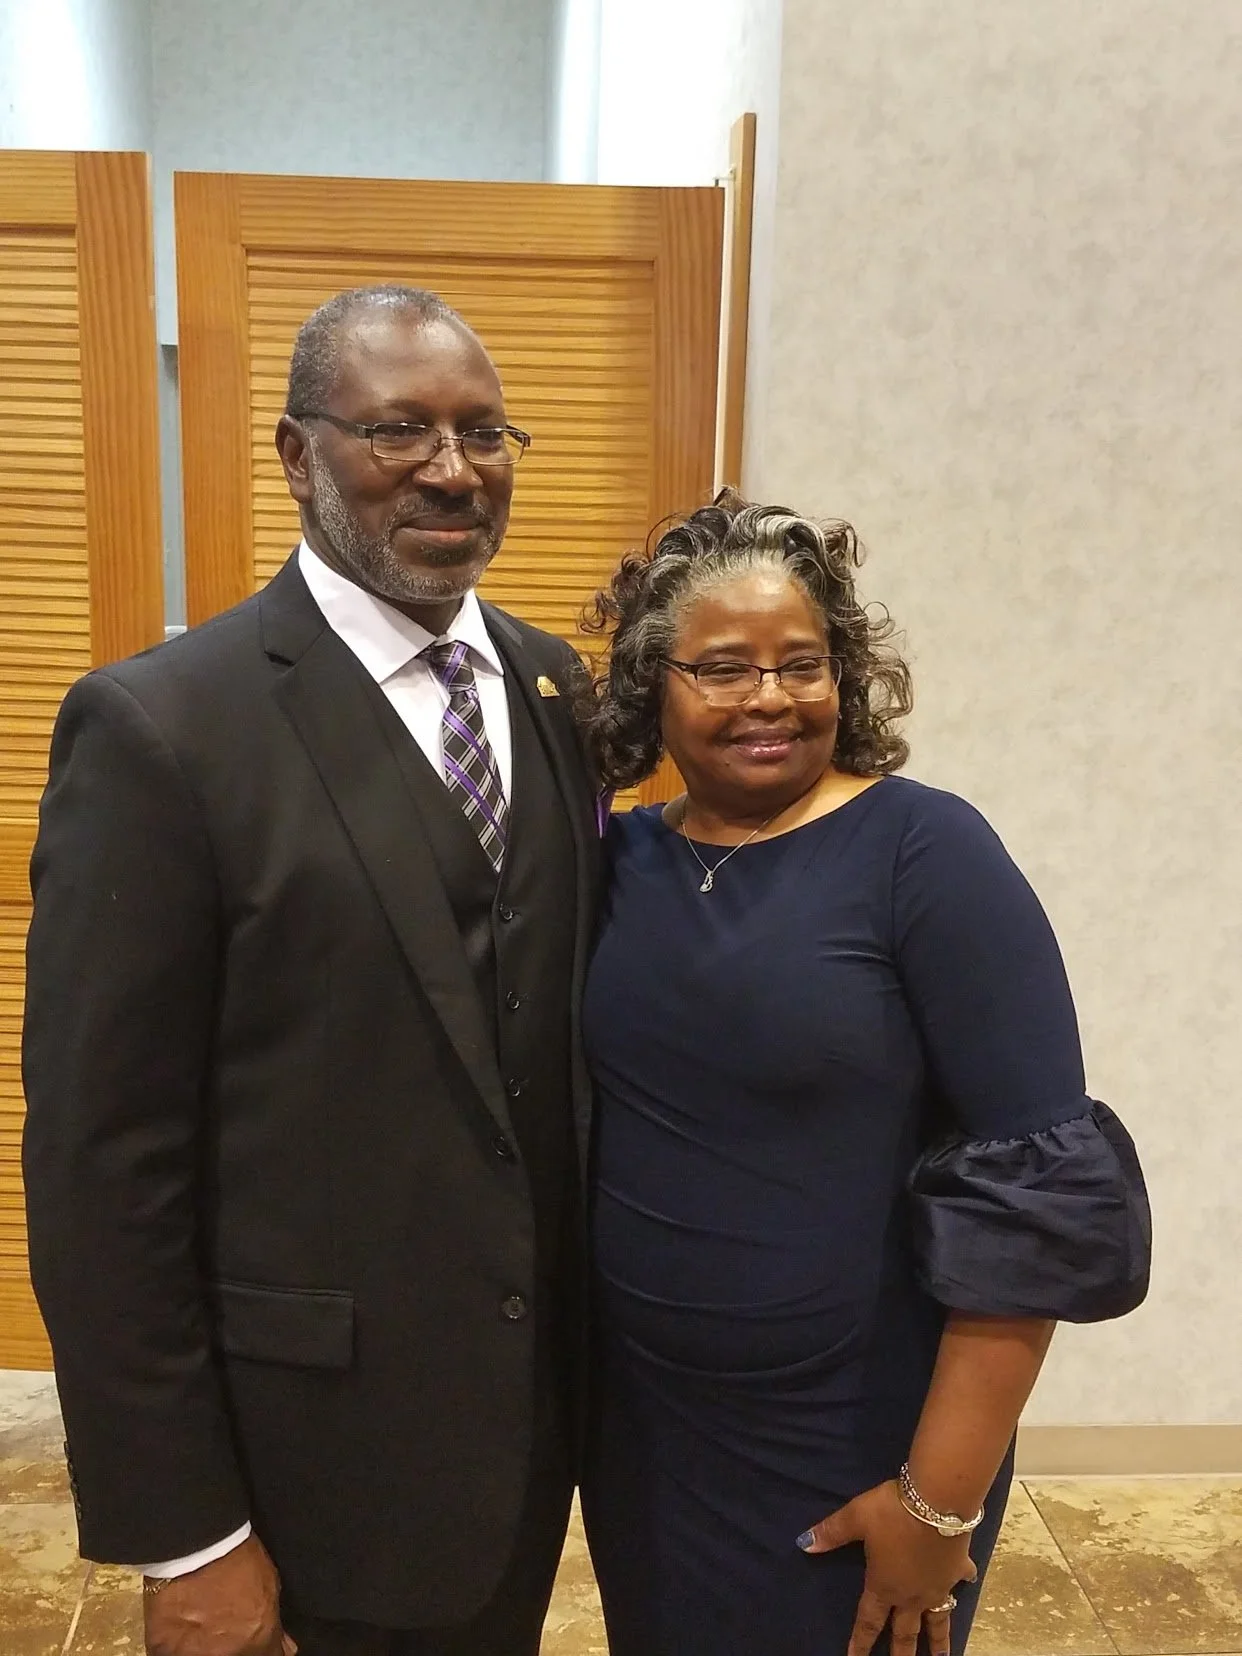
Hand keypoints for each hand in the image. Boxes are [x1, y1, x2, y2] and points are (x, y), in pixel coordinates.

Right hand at [144, 1533, 296, 1655]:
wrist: (196, 1543)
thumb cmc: (237, 1556)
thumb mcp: (269, 1586)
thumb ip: (272, 1623)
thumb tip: (284, 1646)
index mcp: (258, 1639)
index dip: (265, 1648)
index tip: (257, 1641)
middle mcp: (228, 1654)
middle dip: (236, 1645)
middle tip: (226, 1623)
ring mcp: (194, 1655)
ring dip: (207, 1645)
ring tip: (204, 1619)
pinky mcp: (163, 1650)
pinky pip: (174, 1654)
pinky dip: (180, 1644)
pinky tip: (185, 1624)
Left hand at [797, 1478, 977, 1655]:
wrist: (938, 1500)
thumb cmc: (893, 1511)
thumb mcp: (856, 1517)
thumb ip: (832, 1532)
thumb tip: (803, 1544)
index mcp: (884, 1586)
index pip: (868, 1622)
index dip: (860, 1644)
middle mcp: (912, 1595)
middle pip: (905, 1633)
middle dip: (901, 1654)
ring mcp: (938, 1585)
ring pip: (938, 1621)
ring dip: (939, 1641)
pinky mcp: (957, 1569)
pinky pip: (961, 1580)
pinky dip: (964, 1583)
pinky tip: (968, 1583)